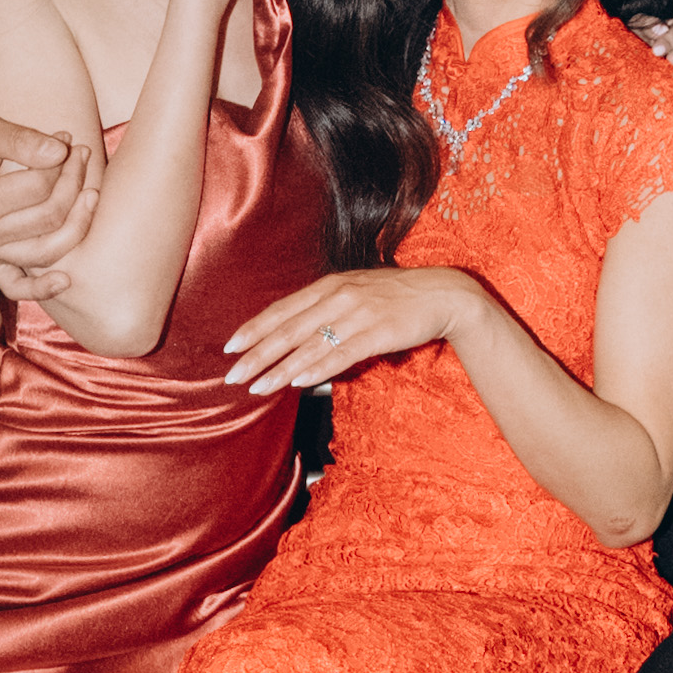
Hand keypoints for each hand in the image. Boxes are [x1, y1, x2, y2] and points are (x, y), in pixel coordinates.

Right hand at [0, 112, 100, 286]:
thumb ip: (20, 140)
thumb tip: (60, 151)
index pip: (38, 187)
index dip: (61, 162)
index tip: (66, 142)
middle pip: (48, 217)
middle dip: (74, 183)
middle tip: (81, 156)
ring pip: (45, 251)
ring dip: (77, 224)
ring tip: (91, 195)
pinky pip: (16, 287)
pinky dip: (42, 289)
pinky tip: (65, 280)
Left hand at [219, 264, 458, 397]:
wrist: (442, 294)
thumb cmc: (396, 296)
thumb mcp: (355, 292)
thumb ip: (324, 309)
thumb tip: (293, 334)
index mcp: (329, 285)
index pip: (282, 309)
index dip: (254, 329)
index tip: (230, 347)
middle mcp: (339, 296)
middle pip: (289, 329)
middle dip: (257, 354)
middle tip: (233, 375)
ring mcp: (358, 313)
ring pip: (310, 344)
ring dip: (281, 368)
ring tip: (258, 387)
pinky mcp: (379, 332)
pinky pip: (342, 353)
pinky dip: (318, 368)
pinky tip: (300, 382)